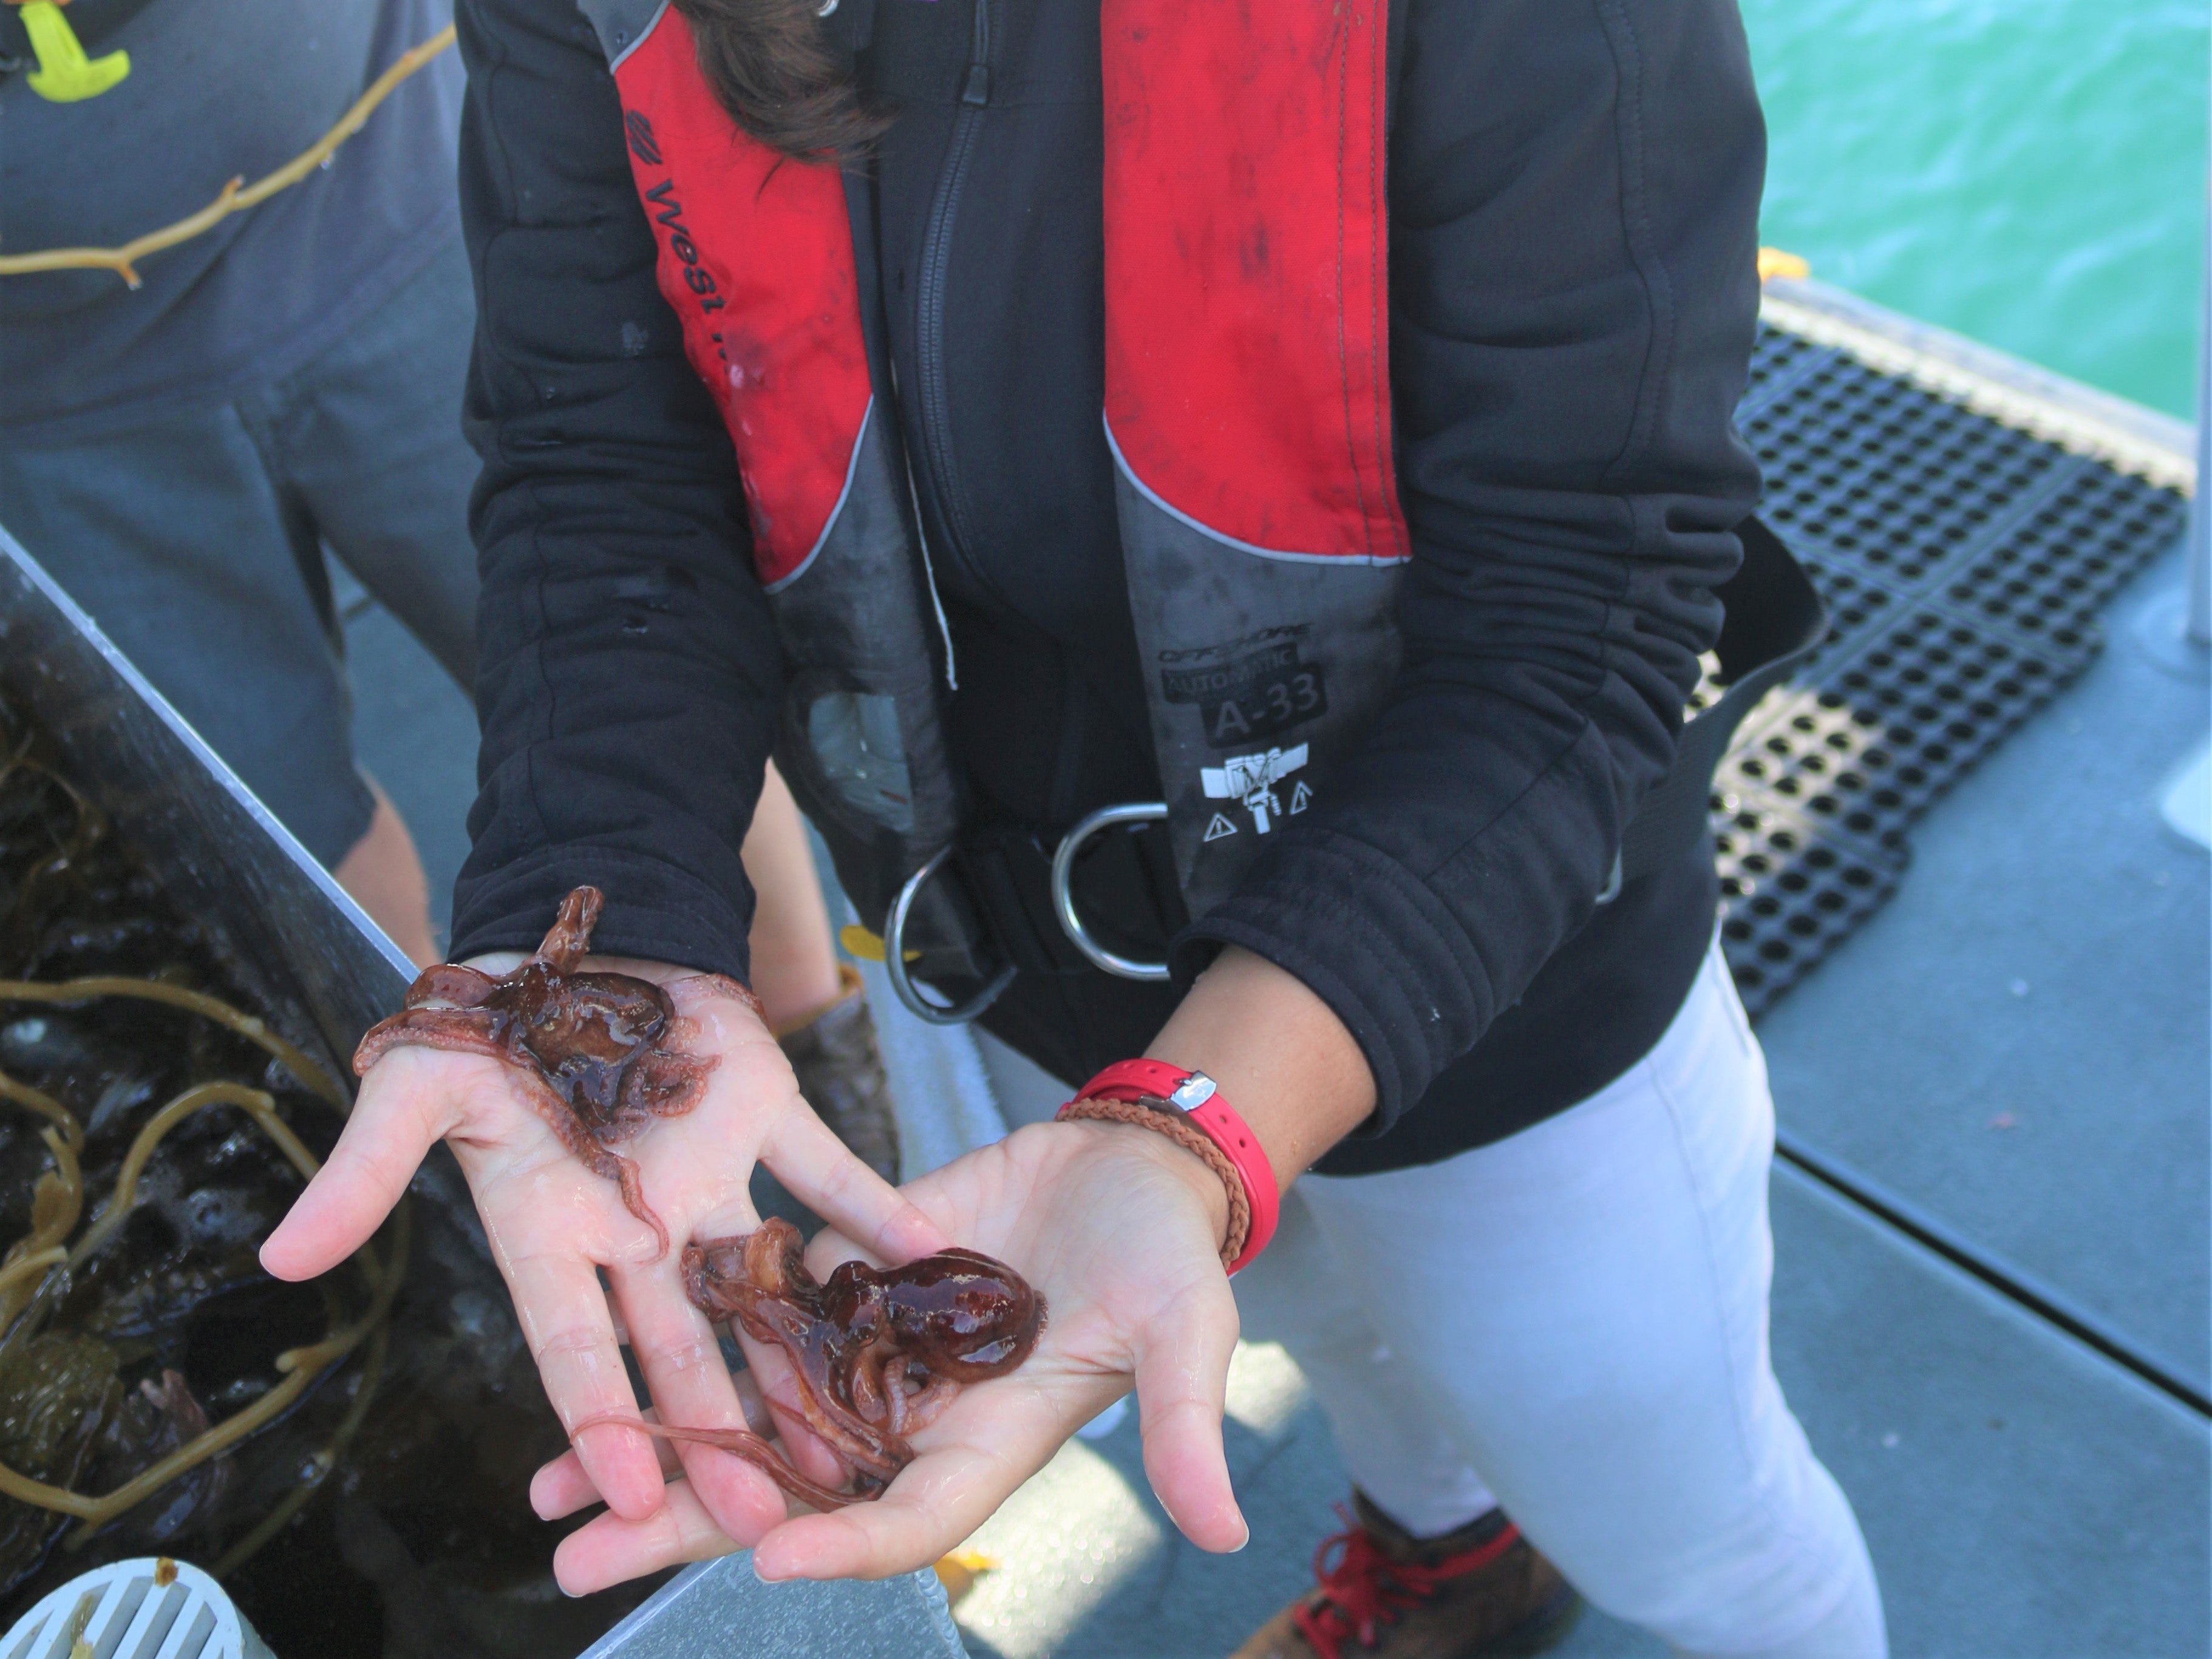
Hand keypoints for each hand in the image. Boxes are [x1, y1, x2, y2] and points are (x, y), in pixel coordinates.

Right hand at [260, 956, 947, 1545]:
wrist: (561, 937)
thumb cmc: (477, 1023)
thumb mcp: (412, 1088)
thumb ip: (365, 1173)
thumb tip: (278, 1260)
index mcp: (553, 1231)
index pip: (578, 1346)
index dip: (603, 1420)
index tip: (631, 1496)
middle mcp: (637, 1226)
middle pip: (681, 1343)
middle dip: (715, 1427)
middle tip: (758, 1510)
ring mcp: (707, 1175)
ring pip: (758, 1281)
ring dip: (799, 1351)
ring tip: (850, 1429)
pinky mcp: (765, 1114)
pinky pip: (828, 1169)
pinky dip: (873, 1208)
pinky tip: (928, 1254)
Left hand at [529, 1116, 1245, 1590]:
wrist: (1126, 1164)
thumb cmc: (1165, 1250)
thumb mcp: (1185, 1328)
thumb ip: (1183, 1421)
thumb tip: (1224, 1532)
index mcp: (984, 1443)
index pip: (902, 1515)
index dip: (840, 1539)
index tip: (766, 1558)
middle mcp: (910, 1415)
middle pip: (786, 1489)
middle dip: (683, 1526)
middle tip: (574, 1561)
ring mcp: (871, 1350)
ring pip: (750, 1415)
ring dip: (660, 1446)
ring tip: (549, 1485)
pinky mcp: (847, 1280)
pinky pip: (759, 1321)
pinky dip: (692, 1343)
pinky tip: (608, 1356)